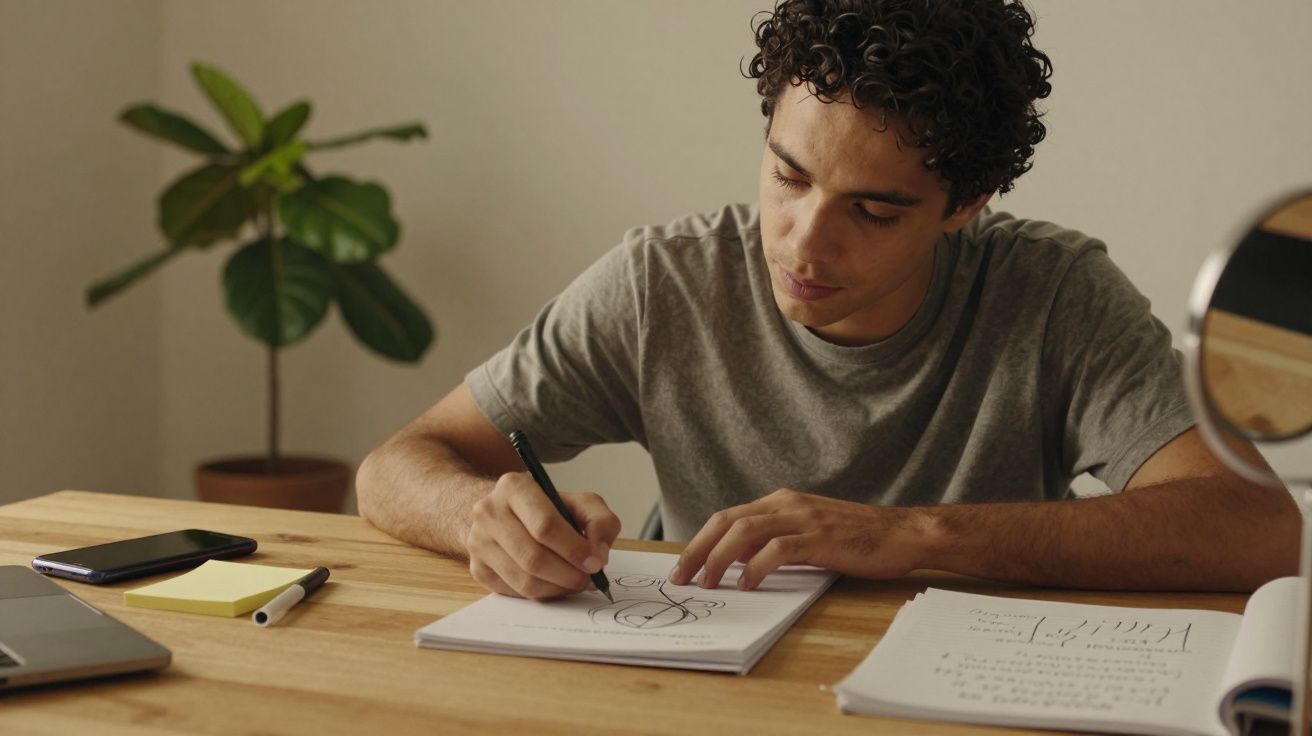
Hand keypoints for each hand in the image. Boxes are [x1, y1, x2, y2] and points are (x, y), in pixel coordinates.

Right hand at [465, 472, 620, 599]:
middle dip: (568, 575)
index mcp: (514, 487)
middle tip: (588, 580)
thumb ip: (600, 521)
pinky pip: (514, 592)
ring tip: (574, 582)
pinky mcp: (477, 568)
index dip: (574, 549)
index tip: (595, 563)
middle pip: (533, 557)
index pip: (545, 525)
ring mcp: (478, 541)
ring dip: (557, 588)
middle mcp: (488, 512)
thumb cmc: (547, 509)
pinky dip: (541, 594)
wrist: (506, 514)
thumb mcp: (580, 502)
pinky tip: (554, 584)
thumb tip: (599, 553)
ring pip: (524, 581)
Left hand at [667, 489, 931, 590]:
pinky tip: (747, 584)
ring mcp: (804, 518)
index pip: (727, 518)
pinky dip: (756, 566)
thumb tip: (735, 561)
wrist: (903, 533)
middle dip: (699, 550)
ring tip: (708, 583)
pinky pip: (778, 549)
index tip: (683, 567)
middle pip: (727, 522)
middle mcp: (787, 504)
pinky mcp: (821, 537)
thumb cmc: (856, 539)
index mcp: (781, 502)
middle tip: (682, 578)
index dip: (700, 542)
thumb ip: (773, 541)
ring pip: (746, 532)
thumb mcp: (807, 535)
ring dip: (720, 559)